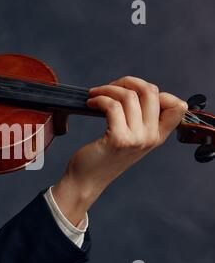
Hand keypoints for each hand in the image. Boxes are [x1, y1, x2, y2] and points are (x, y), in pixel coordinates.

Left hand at [52, 76, 187, 224]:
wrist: (86, 181)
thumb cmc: (103, 157)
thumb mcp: (129, 139)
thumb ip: (139, 121)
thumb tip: (134, 90)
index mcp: (157, 136)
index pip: (177, 106)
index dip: (156, 91)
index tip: (131, 92)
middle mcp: (151, 137)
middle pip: (151, 92)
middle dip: (127, 82)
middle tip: (108, 88)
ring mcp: (137, 139)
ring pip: (129, 96)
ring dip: (108, 89)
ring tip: (95, 95)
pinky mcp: (119, 140)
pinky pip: (113, 106)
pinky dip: (100, 99)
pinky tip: (91, 103)